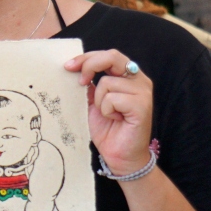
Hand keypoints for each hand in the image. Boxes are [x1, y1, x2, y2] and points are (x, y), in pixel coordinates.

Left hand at [65, 50, 153, 176]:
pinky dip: (107, 111)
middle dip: (89, 65)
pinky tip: (116, 119)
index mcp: (127, 76)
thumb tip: (73, 68)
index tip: (68, 66)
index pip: (108, 55)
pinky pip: (113, 98)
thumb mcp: (92, 102)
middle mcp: (138, 80)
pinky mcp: (142, 105)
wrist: (119, 155)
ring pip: (107, 82)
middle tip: (79, 82)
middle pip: (112, 57)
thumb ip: (88, 84)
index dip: (86, 57)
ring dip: (99, 101)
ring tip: (108, 114)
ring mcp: (143, 92)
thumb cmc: (107, 129)